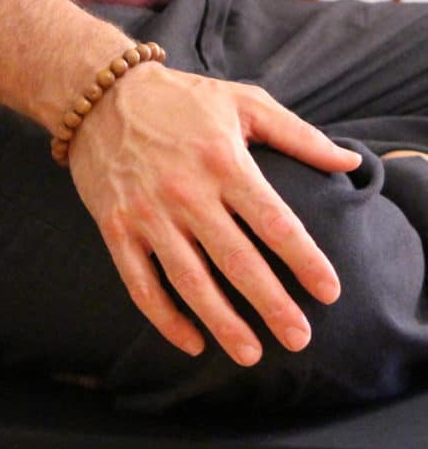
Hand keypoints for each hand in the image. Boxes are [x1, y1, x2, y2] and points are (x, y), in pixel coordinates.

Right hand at [68, 64, 362, 365]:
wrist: (100, 95)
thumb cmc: (178, 99)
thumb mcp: (242, 101)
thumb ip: (298, 134)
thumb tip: (349, 164)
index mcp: (222, 160)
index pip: (274, 222)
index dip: (305, 260)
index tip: (328, 292)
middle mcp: (185, 192)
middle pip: (236, 260)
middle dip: (272, 304)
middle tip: (299, 338)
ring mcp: (147, 212)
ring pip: (190, 280)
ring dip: (222, 321)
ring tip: (250, 353)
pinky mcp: (115, 227)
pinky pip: (140, 282)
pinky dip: (164, 317)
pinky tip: (191, 341)